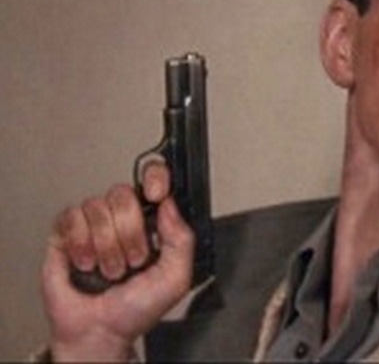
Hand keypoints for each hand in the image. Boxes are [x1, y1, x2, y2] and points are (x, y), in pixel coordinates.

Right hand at [41, 162, 193, 361]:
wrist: (101, 332)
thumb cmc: (137, 308)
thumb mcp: (175, 278)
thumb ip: (181, 239)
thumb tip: (170, 205)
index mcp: (152, 221)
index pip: (154, 179)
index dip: (155, 177)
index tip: (156, 194)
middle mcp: (123, 217)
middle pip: (124, 194)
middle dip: (131, 233)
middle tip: (134, 260)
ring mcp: (94, 223)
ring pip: (98, 207)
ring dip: (107, 247)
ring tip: (111, 270)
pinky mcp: (66, 232)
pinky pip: (71, 217)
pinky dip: (81, 245)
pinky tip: (86, 263)